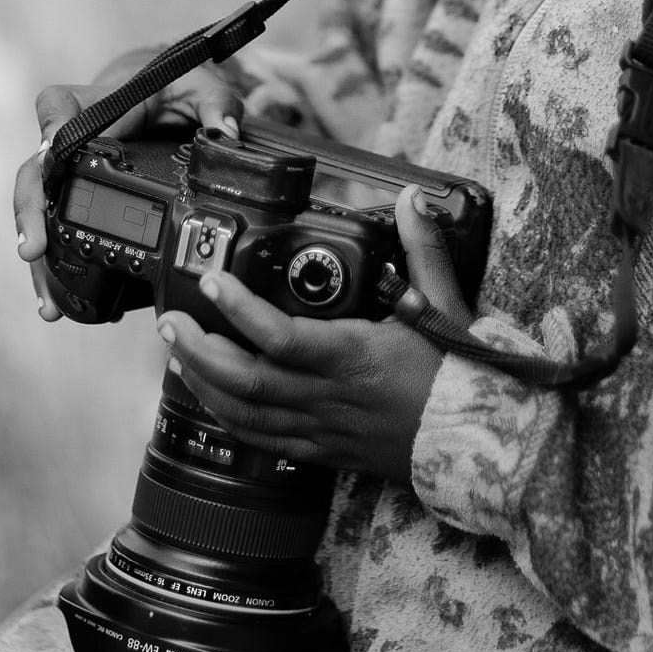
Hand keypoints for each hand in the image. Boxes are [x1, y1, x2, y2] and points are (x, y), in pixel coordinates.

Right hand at [14, 54, 242, 319]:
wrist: (166, 101)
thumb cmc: (177, 89)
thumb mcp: (202, 87)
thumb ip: (216, 104)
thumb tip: (226, 134)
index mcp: (95, 103)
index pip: (57, 105)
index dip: (51, 127)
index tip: (53, 150)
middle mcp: (71, 140)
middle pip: (34, 171)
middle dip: (30, 211)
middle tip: (33, 249)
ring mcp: (70, 173)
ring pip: (41, 210)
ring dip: (40, 255)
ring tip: (48, 301)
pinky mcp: (80, 199)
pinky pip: (61, 230)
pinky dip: (58, 265)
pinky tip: (61, 300)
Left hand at [157, 187, 473, 482]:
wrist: (479, 442)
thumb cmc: (461, 376)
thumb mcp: (446, 306)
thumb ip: (424, 249)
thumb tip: (414, 200)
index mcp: (355, 358)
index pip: (282, 337)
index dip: (240, 311)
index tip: (213, 281)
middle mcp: (330, 397)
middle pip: (246, 381)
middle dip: (199, 350)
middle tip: (172, 320)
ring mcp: (322, 429)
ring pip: (245, 414)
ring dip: (204, 382)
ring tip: (179, 350)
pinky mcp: (323, 452)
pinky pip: (263, 440)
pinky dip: (229, 418)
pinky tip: (211, 396)